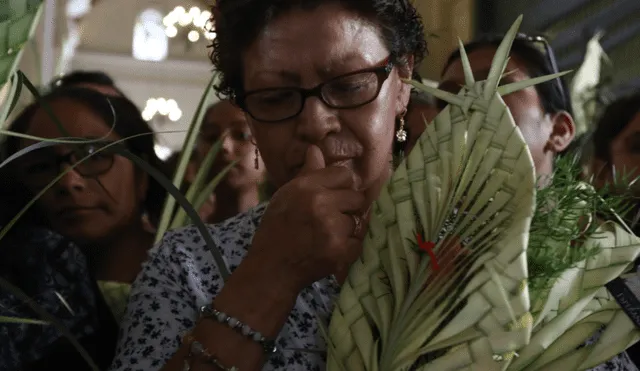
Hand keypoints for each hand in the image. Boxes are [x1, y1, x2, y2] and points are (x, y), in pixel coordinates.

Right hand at [250, 145, 368, 291]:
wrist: (272, 268)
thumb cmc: (277, 229)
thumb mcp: (286, 196)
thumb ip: (308, 174)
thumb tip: (316, 149)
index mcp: (306, 187)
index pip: (344, 175)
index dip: (340, 187)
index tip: (332, 198)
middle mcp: (321, 204)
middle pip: (356, 197)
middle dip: (346, 208)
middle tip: (329, 220)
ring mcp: (332, 228)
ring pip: (357, 220)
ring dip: (347, 229)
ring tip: (327, 236)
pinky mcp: (341, 251)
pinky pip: (358, 241)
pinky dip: (348, 247)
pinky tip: (331, 249)